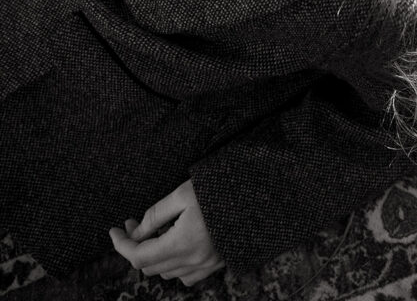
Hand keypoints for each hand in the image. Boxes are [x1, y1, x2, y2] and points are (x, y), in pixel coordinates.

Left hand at [109, 179, 224, 286]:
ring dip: (153, 255)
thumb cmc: (218, 190)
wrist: (254, 196)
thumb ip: (155, 215)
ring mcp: (205, 266)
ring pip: (166, 272)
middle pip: (150, 266)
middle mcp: (193, 260)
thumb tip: (134, 232)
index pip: (139, 255)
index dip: (121, 245)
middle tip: (132, 224)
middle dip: (135, 246)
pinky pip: (185, 275)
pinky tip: (175, 244)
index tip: (113, 231)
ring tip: (154, 231)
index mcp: (182, 243)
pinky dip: (173, 264)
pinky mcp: (215, 265)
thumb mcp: (182, 195)